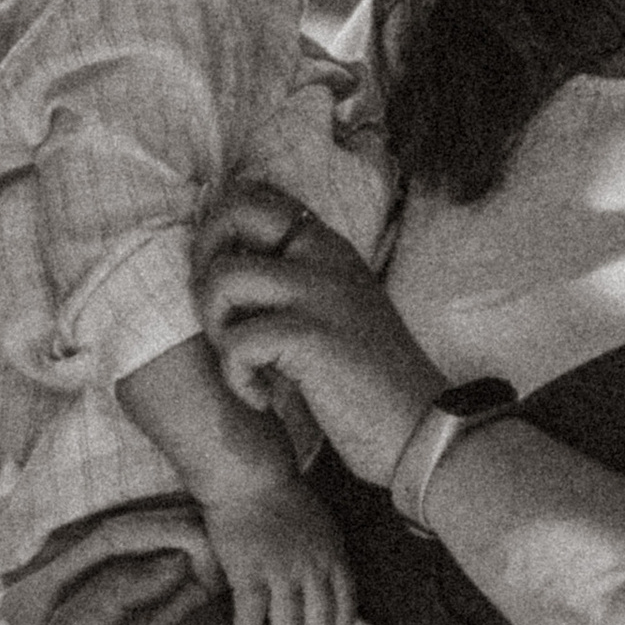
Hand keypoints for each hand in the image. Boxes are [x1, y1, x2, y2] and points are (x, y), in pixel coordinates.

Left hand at [198, 183, 446, 488]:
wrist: (420, 429)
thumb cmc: (369, 381)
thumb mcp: (336, 309)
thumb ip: (294, 280)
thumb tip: (222, 268)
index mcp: (328, 246)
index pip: (255, 195)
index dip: (219, 231)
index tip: (226, 284)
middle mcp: (324, 255)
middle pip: (231, 214)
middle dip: (204, 265)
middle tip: (223, 319)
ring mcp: (319, 292)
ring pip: (223, 279)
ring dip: (218, 330)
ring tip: (245, 365)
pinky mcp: (311, 336)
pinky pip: (238, 342)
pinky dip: (238, 378)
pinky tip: (262, 398)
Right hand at [204, 469, 356, 624]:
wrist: (250, 477)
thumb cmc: (281, 497)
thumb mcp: (321, 524)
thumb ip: (325, 554)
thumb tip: (324, 583)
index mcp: (333, 555)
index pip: (345, 603)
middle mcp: (312, 568)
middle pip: (319, 622)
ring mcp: (281, 571)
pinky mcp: (249, 572)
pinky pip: (251, 614)